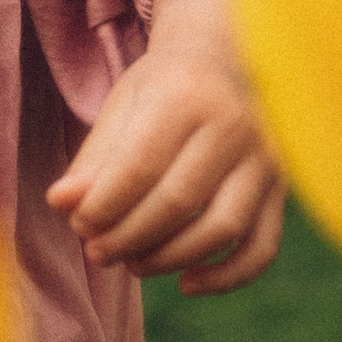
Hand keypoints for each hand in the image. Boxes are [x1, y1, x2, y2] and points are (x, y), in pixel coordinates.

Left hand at [43, 0, 284, 295]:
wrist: (229, 59)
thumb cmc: (163, 88)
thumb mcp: (123, 107)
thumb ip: (95, 157)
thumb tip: (62, 205)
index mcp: (185, 96)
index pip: (140, 165)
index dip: (105, 205)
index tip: (78, 223)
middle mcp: (234, 126)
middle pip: (180, 201)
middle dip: (130, 236)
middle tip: (97, 252)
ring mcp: (265, 159)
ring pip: (223, 227)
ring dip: (170, 258)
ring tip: (132, 264)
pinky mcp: (280, 189)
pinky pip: (262, 246)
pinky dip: (229, 276)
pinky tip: (187, 283)